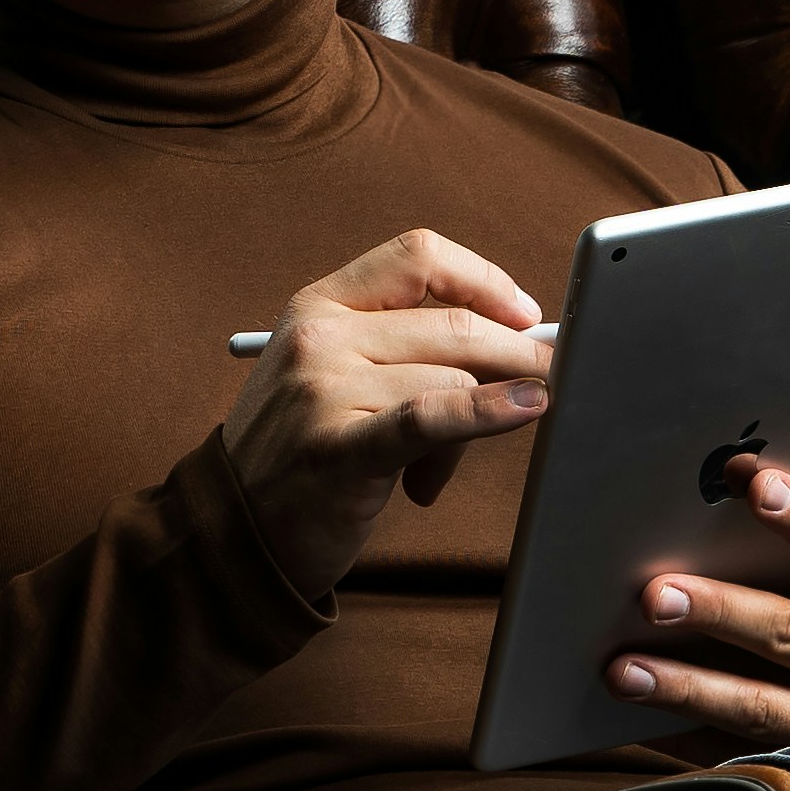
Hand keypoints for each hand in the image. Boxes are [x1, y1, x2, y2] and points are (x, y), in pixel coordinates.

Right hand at [218, 230, 557, 595]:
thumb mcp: (336, 380)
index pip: (418, 257)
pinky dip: (491, 411)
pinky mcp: (340, 447)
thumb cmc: (303, 455)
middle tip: (556, 374)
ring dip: (479, 423)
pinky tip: (528, 407)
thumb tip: (519, 351)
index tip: (525, 314)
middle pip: (452, 323)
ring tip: (440, 470)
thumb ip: (407, 352)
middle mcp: (317, 338)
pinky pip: (435, 417)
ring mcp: (323, 389)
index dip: (483, 280)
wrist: (233, 533)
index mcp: (317, 306)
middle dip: (519, 352)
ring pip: (453, 378)